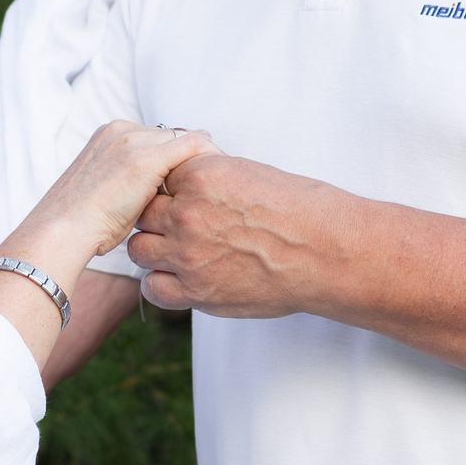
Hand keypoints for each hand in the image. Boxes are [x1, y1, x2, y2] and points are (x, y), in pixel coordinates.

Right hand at [0, 124, 219, 369]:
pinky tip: (222, 179)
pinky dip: (210, 158)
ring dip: (206, 160)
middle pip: (172, 137)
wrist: (62, 230)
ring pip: (185, 141)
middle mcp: (121, 130)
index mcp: (109, 135)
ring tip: (225, 183)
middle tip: (221, 179)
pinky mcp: (147, 157)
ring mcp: (134, 141)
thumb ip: (132, 187)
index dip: (178, 158)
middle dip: (195, 157)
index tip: (200, 177)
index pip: (156, 139)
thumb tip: (161, 198)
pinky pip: (192, 146)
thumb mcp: (109, 197)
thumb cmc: (83, 226)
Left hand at [126, 154, 346, 316]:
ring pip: (139, 249)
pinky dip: (162, 284)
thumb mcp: (248, 173)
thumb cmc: (298, 209)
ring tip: (180, 251)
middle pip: (142, 213)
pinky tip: (181, 278)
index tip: (182, 198)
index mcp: (200, 176)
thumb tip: (185, 179)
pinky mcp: (196, 292)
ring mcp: (187, 256)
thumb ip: (208, 177)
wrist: (325, 252)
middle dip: (157, 218)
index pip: (157, 178)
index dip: (168, 190)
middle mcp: (187, 215)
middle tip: (180, 226)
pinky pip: (153, 288)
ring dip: (155, 250)